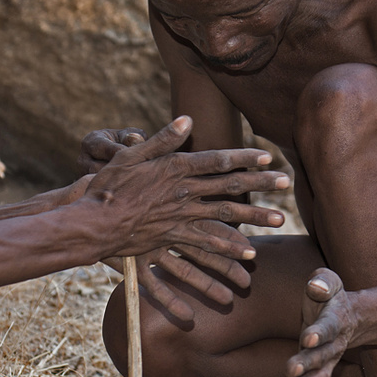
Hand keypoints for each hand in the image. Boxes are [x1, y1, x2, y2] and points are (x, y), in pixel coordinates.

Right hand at [85, 117, 290, 314]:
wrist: (91, 221)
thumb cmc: (106, 185)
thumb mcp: (130, 155)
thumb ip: (161, 139)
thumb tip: (186, 121)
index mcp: (174, 168)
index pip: (217, 160)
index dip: (244, 158)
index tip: (267, 157)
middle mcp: (183, 192)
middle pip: (229, 187)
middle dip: (260, 184)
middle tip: (285, 183)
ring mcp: (180, 217)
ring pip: (225, 217)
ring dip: (255, 217)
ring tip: (279, 219)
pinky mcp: (173, 238)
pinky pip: (206, 245)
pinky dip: (228, 250)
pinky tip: (247, 255)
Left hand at [286, 268, 358, 376]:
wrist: (349, 314)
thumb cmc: (329, 293)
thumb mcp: (329, 280)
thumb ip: (322, 281)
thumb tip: (315, 287)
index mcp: (336, 318)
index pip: (328, 326)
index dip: (319, 332)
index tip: (307, 338)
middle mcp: (335, 341)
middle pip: (323, 354)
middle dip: (308, 361)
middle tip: (291, 369)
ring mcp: (330, 357)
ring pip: (322, 373)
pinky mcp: (322, 366)